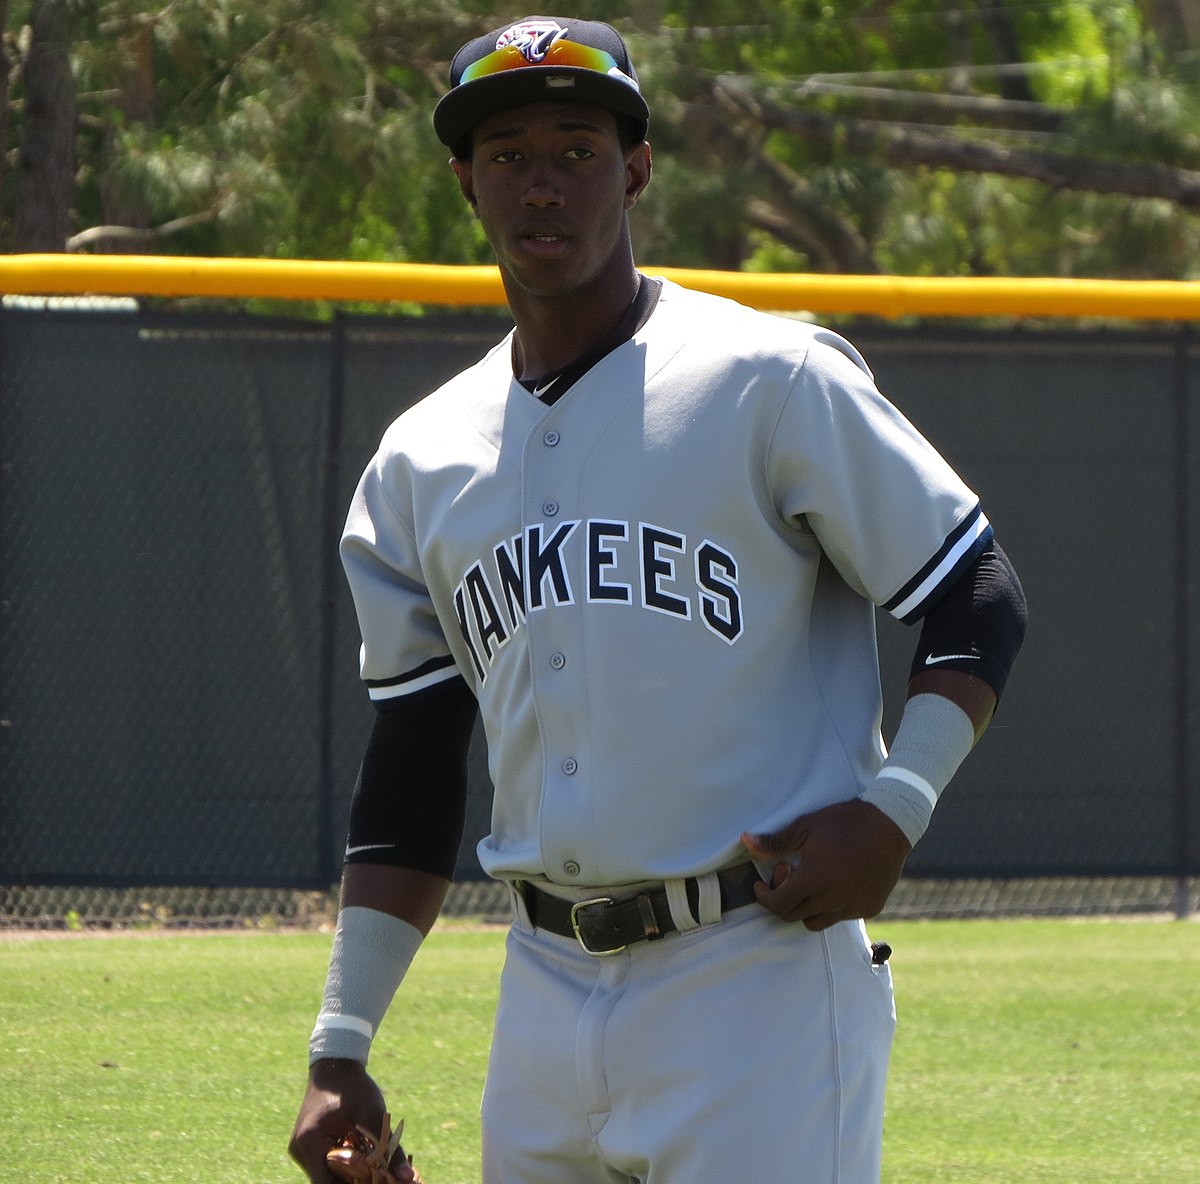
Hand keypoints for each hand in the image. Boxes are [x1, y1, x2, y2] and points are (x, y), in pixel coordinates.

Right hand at [288, 1059, 418, 1182]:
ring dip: (349, 1175)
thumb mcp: (373, 1115)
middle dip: (353, 1182)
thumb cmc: (354, 1087)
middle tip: (378, 1177)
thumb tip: (407, 1177)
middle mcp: (299, 1150)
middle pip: (326, 1181)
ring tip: (374, 1170)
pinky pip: (325, 1164)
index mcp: (309, 1142)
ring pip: (326, 1175)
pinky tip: (364, 1159)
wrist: (336, 1064)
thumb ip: (389, 1148)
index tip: (375, 1182)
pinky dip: (344, 1165)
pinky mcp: (306, 1146)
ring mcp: (301, 1149)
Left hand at [741, 798, 911, 930]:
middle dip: (782, 900)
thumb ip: (775, 842)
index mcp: (813, 880)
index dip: (765, 898)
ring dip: (806, 908)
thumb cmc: (844, 822)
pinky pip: (842, 916)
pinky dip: (832, 907)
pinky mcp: (869, 908)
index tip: (761, 886)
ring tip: (811, 882)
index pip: (778, 904)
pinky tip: (835, 884)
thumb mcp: (806, 827)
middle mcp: (832, 900)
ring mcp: (852, 907)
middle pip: (794, 916)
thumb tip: (745, 841)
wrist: (890, 824)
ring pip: (817, 922)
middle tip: (787, 876)